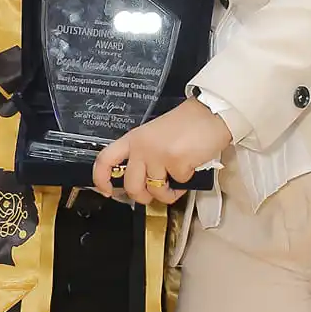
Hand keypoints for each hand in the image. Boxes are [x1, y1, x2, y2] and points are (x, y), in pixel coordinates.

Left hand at [92, 98, 233, 205]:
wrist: (210, 113)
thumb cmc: (186, 125)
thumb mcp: (155, 136)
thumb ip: (144, 155)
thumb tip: (142, 181)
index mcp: (133, 139)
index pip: (105, 160)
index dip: (100, 179)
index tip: (106, 191)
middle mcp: (141, 148)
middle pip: (130, 185)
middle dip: (142, 198)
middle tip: (153, 195)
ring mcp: (157, 155)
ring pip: (155, 191)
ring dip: (167, 194)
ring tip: (177, 184)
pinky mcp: (176, 162)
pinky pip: (179, 184)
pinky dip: (187, 181)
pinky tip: (191, 169)